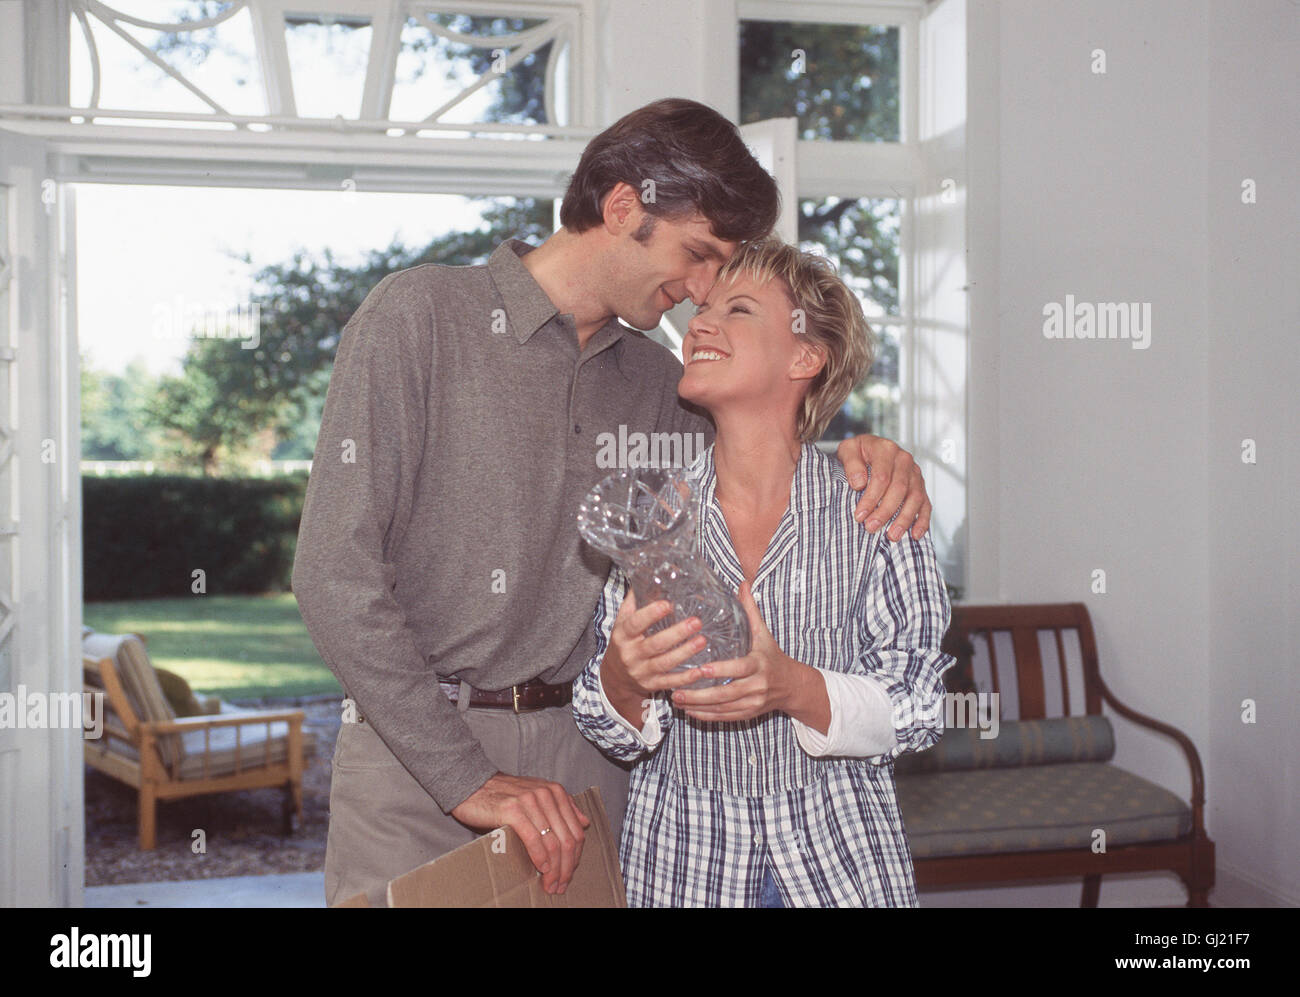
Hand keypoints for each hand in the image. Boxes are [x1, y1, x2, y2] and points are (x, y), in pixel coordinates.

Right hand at [450, 772, 590, 894]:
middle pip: (567, 839)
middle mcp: (546, 794)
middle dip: (566, 867)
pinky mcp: (512, 809)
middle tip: (560, 885)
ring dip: (554, 869)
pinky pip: (533, 839)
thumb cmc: (505, 795)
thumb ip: (562, 806)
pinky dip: (539, 857)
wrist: (472, 786)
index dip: (575, 857)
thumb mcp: (538, 795)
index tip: (568, 874)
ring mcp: (530, 801)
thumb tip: (585, 822)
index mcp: (555, 791)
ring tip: (550, 884)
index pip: (575, 831)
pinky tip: (541, 869)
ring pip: (552, 842)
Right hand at [600, 589, 712, 723]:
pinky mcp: (652, 685)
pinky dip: (686, 678)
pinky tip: (701, 670)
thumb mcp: (623, 621)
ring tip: (702, 640)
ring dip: (685, 652)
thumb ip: (635, 601)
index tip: (668, 604)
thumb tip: (650, 575)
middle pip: (654, 644)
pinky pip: (670, 682)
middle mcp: (630, 654)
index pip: (635, 623)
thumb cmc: (625, 641)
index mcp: (623, 634)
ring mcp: (641, 671)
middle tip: (696, 621)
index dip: (650, 614)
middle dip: (676, 634)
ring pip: (664, 663)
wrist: (615, 677)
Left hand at [672, 581, 823, 726]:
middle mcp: (757, 686)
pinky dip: (706, 716)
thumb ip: (750, 610)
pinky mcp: (748, 714)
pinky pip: (725, 717)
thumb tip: (742, 582)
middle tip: (676, 690)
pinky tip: (689, 711)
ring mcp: (753, 703)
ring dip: (698, 706)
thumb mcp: (763, 633)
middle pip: (726, 693)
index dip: (721, 670)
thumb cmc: (772, 655)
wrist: (792, 685)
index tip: (700, 669)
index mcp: (759, 664)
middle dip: (700, 694)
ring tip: (676, 699)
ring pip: (723, 708)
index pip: (739, 668)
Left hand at [835, 434, 931, 540]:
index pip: (881, 477)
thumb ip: (851, 464)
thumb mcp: (848, 450)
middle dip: (885, 512)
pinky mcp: (920, 486)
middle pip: (899, 489)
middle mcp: (904, 460)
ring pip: (914, 498)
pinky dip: (922, 521)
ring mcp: (914, 474)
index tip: (859, 515)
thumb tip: (859, 483)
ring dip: (904, 519)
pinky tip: (915, 534)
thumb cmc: (858, 451)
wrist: (869, 448)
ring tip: (892, 536)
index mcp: (886, 450)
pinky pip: (925, 504)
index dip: (870, 499)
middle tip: (871, 527)